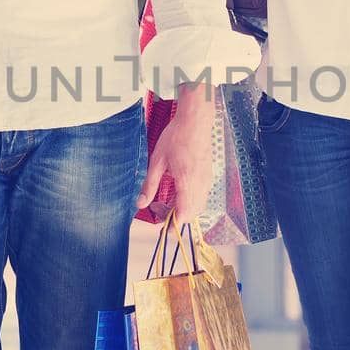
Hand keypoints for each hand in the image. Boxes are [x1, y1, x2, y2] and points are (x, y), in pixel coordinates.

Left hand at [136, 96, 213, 224]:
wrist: (196, 121)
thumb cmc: (176, 137)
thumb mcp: (157, 161)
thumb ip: (150, 184)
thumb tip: (141, 203)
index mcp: (187, 182)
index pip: (184, 215)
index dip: (173, 226)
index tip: (162, 228)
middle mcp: (200, 184)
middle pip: (191, 214)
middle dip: (175, 217)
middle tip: (157, 208)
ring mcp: (206, 180)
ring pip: (197, 207)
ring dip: (182, 209)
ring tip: (165, 199)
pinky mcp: (208, 176)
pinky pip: (201, 197)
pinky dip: (189, 201)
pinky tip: (177, 191)